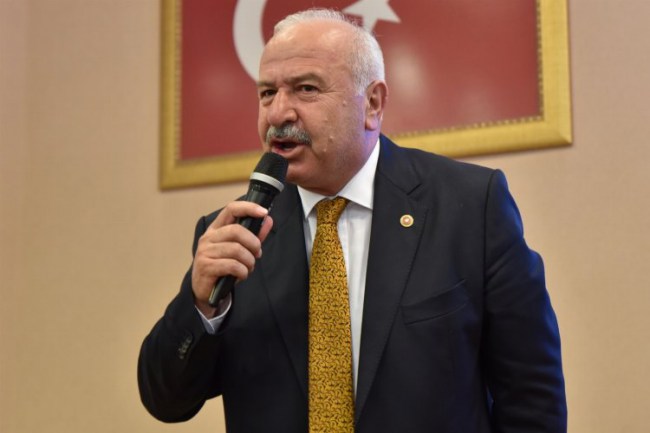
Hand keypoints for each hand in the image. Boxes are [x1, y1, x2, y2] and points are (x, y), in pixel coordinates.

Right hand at [191, 201, 273, 317]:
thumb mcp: (240, 250)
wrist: (205, 289)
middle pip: (236, 231)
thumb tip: (268, 220)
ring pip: (236, 250)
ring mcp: (205, 251)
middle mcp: (208, 237)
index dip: (248, 208)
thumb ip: (254, 235)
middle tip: (257, 253)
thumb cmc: (223, 266)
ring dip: (249, 261)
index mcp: (216, 229)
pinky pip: (232, 265)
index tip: (264, 212)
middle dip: (253, 243)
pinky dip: (243, 271)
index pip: (231, 209)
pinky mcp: (206, 266)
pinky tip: (242, 274)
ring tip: (249, 267)